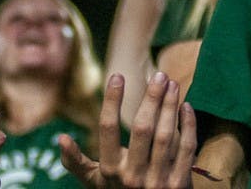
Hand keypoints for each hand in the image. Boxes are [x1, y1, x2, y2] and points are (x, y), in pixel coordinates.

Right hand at [59, 73, 196, 187]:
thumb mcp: (95, 183)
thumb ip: (76, 163)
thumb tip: (61, 138)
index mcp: (110, 171)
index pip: (107, 129)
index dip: (111, 101)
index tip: (117, 76)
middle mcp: (133, 177)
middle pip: (143, 128)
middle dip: (151, 98)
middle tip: (158, 74)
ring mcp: (158, 182)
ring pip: (166, 136)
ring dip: (170, 106)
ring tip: (171, 83)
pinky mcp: (180, 185)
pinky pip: (186, 149)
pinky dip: (188, 126)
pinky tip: (186, 106)